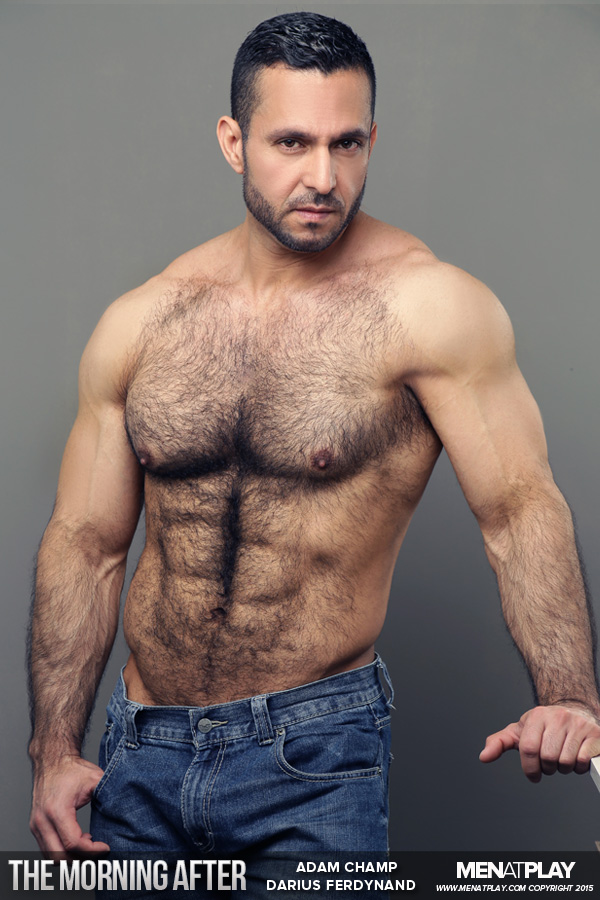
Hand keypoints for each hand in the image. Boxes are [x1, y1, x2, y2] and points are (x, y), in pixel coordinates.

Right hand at [30, 755, 109, 859]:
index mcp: (57, 810)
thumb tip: (125, 809)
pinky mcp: (35, 827)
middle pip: (60, 856)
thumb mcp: (95, 779)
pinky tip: (78, 840)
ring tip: (89, 846)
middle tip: (98, 852)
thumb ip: (109, 794)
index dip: (91, 850)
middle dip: (82, 859)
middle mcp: (42, 821)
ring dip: (72, 857)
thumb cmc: (72, 769)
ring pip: (51, 857)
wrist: (52, 760)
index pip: (73, 843)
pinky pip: (47, 850)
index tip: (105, 846)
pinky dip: (63, 851)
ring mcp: (36, 825)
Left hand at [479, 704, 599, 781]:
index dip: (530, 768)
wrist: (574, 711)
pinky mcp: (595, 734)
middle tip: (550, 763)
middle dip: (547, 768)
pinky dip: (580, 767)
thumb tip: (483, 757)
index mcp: (536, 716)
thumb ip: (499, 743)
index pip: (528, 749)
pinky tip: (577, 758)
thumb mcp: (520, 731)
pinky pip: (584, 762)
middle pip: (548, 758)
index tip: (533, 775)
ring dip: (564, 768)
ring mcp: (577, 724)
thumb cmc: (544, 726)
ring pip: (565, 762)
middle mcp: (557, 717)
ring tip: (563, 758)